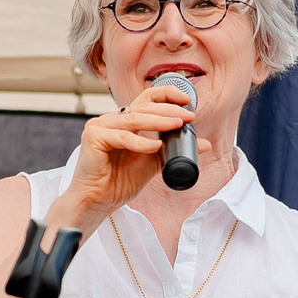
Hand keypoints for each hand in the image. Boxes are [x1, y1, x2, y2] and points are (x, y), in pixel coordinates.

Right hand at [51, 75, 208, 228]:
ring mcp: (99, 126)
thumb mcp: (153, 162)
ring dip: (159, 121)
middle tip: (188, 117)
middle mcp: (110, 120)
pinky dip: (140, 142)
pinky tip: (155, 146)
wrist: (98, 202)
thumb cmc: (119, 183)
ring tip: (178, 124)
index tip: (187, 102)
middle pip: (142, 106)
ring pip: (134, 119)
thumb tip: (204, 144)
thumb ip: (174, 150)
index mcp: (123, 122)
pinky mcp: (93, 138)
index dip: (167, 95)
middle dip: (168, 110)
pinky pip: (122, 137)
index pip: (146, 99)